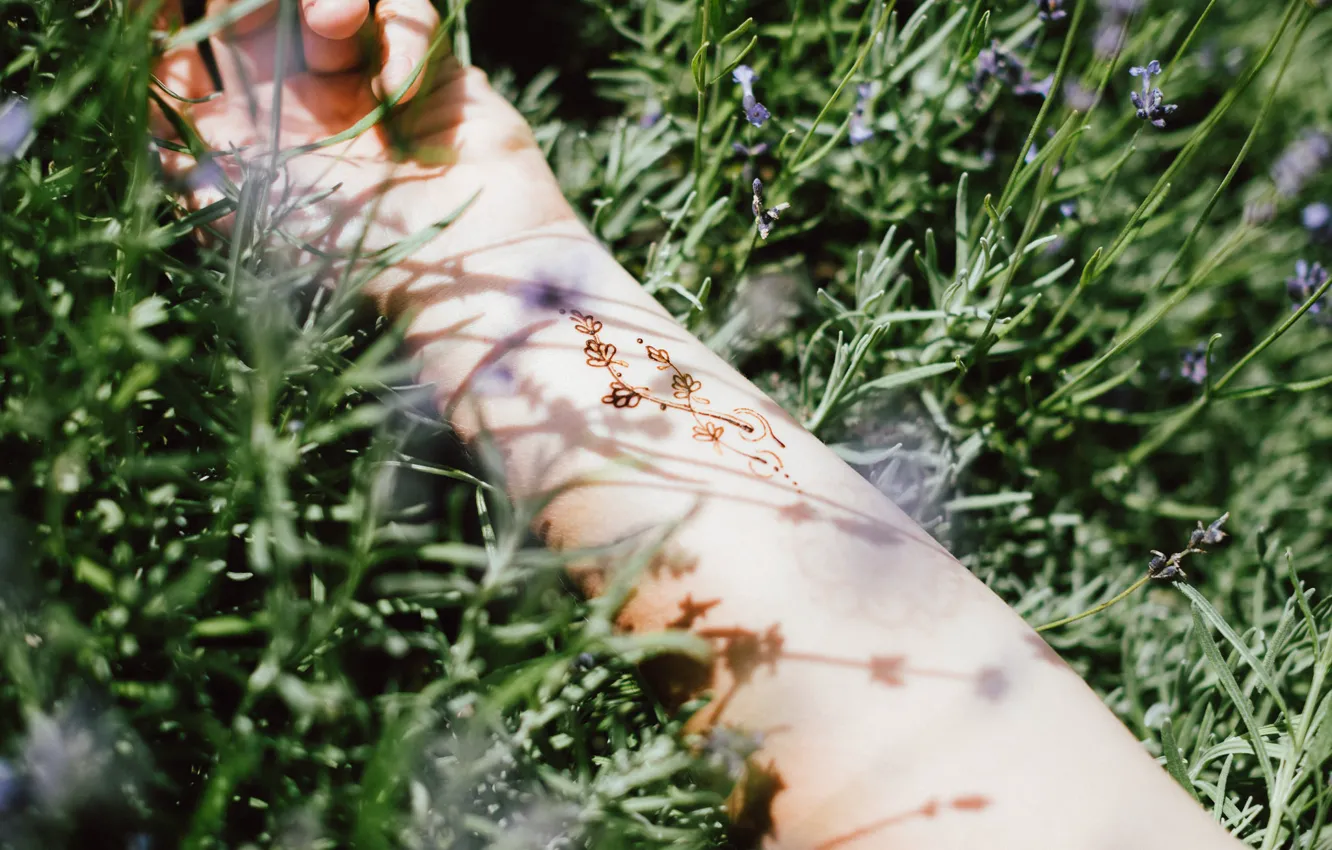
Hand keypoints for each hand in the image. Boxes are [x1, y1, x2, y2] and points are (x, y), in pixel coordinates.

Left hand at [150, 0, 577, 310]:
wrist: (472, 273)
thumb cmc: (357, 255)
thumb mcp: (252, 212)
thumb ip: (190, 159)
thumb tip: (150, 98)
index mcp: (253, 139)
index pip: (192, 61)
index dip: (165, 25)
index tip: (149, 2)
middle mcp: (305, 104)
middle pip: (258, 12)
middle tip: (265, 4)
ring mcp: (370, 84)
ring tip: (335, 22)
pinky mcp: (434, 71)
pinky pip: (407, 12)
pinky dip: (403, 37)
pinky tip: (403, 92)